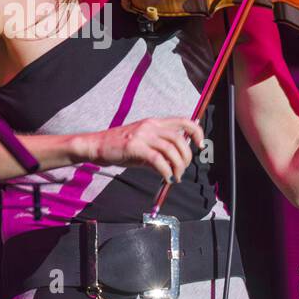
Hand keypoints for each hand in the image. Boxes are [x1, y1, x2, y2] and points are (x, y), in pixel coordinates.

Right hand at [78, 116, 205, 184]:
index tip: (200, 145)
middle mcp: (150, 126)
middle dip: (186, 157)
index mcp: (154, 122)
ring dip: (178, 166)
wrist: (98, 145)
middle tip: (184, 169)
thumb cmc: (120, 146)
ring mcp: (142, 135)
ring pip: (171, 149)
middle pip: (179, 139)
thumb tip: (175, 164)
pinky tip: (166, 177)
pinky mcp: (135, 147)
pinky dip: (166, 171)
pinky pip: (158, 160)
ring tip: (176, 176)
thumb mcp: (143, 144)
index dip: (196, 132)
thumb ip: (160, 150)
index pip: (183, 121)